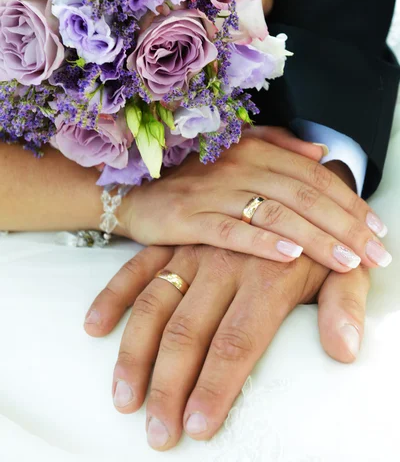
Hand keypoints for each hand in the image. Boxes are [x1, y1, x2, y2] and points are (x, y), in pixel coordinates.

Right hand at [84, 244, 369, 450]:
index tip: (198, 427)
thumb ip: (344, 306)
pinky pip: (136, 267)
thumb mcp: (342, 269)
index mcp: (267, 275)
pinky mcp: (174, 239)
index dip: (216, 387)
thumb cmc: (316, 238)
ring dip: (134, 353)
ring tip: (123, 399)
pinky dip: (114, 295)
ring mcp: (193, 250)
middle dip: (170, 386)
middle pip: (189, 331)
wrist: (289, 183)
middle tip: (158, 433)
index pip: (238, 341)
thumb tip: (343, 350)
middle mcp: (223, 263)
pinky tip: (95, 327)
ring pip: (155, 303)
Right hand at [119, 128, 390, 271]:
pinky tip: (291, 256)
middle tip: (377, 254)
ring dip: (316, 237)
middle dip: (346, 225)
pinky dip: (262, 242)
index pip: (313, 174)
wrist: (133, 191)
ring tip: (348, 260)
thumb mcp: (233, 151)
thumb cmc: (191, 177)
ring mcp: (213, 192)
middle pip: (303, 195)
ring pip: (275, 213)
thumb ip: (278, 145)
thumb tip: (320, 152)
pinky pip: (232, 231)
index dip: (349, 200)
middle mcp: (237, 166)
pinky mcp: (188, 218)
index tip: (378, 228)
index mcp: (253, 149)